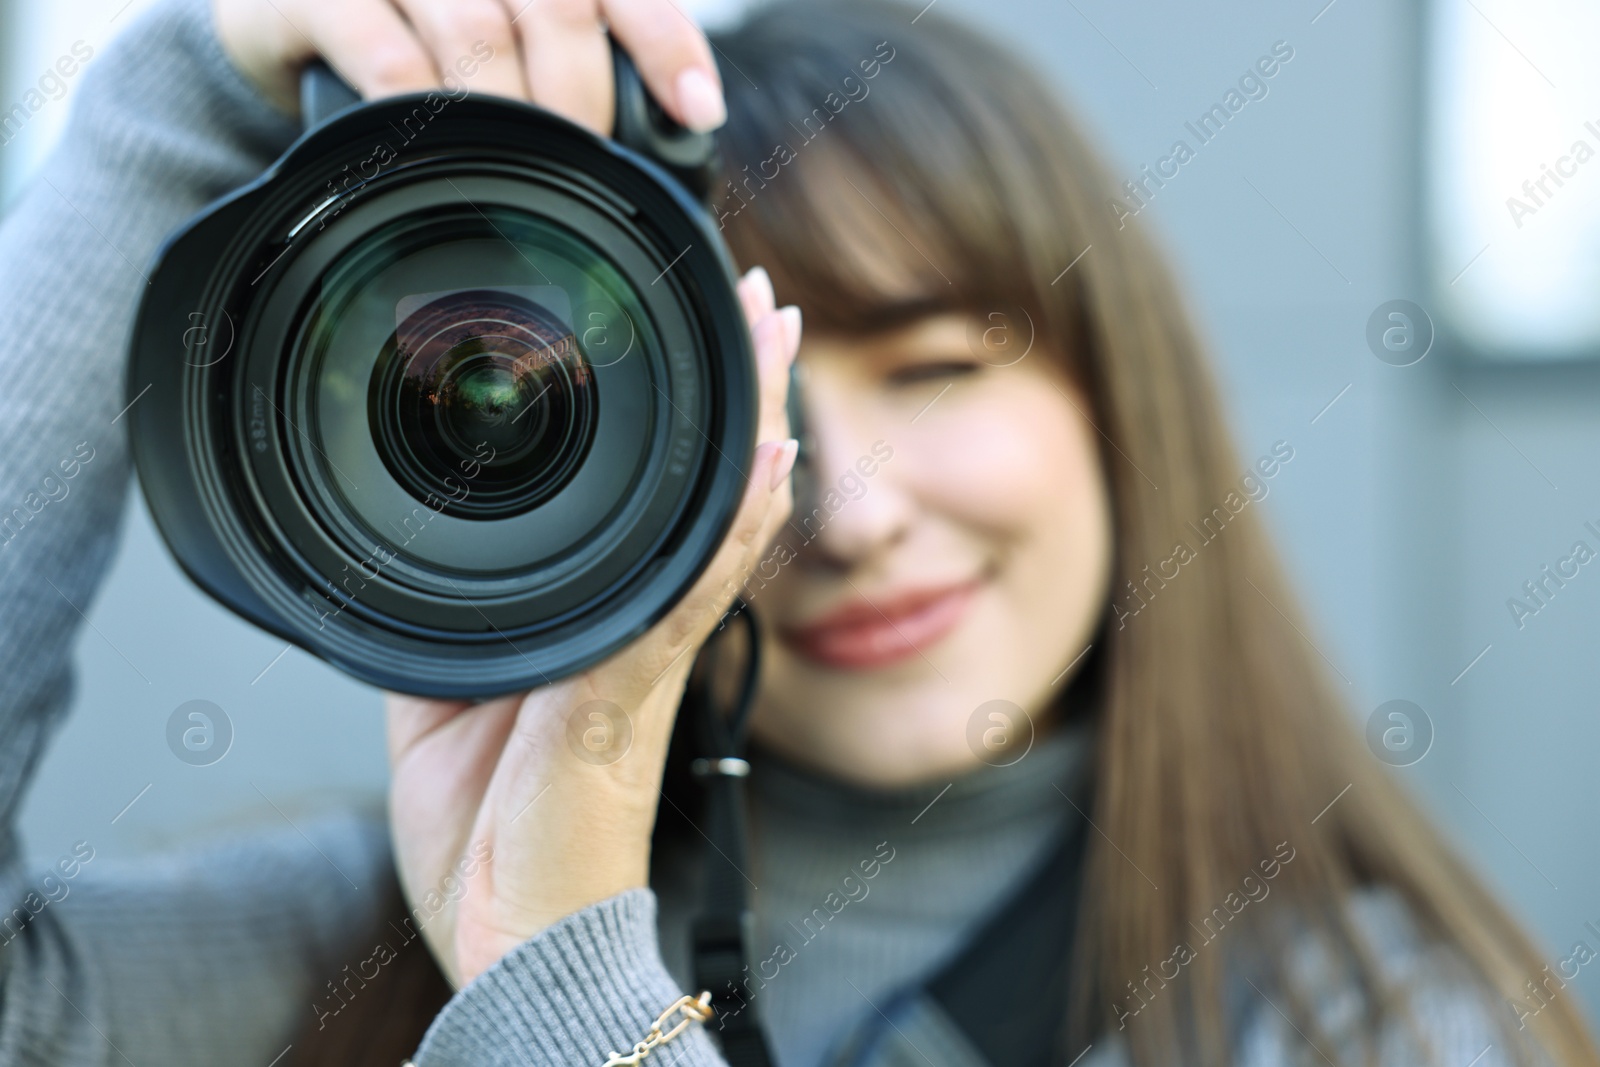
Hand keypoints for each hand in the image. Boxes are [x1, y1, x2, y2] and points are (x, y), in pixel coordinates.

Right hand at [213, 0, 727, 134]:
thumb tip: (668, 135)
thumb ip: (571, 64)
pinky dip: (420, 109)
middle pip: (560, 8)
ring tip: (526, 170)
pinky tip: (439, 148)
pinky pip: (384, 54)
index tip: (699, 110)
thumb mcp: (502, 40)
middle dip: (585, 100)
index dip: (667, 42)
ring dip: (513, 114)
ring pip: (479, 31)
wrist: (283, 16)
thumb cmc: (417, 34)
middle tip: (590, 167)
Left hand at [386, 268, 799, 986]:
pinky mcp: (619, 708)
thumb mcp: (451, 710)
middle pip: (717, 500)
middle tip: (770, 304)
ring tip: (774, 346)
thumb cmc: (496, 842)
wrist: (513, 946)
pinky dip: (721, 539)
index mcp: (603, 635)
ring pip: (717, 533)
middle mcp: (642, 641)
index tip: (717, 343)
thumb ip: (457, 637)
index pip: (673, 510)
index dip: (706, 429)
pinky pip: (677, 609)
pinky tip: (757, 473)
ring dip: (750, 435)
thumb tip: (433, 576)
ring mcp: (642, 670)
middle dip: (747, 396)